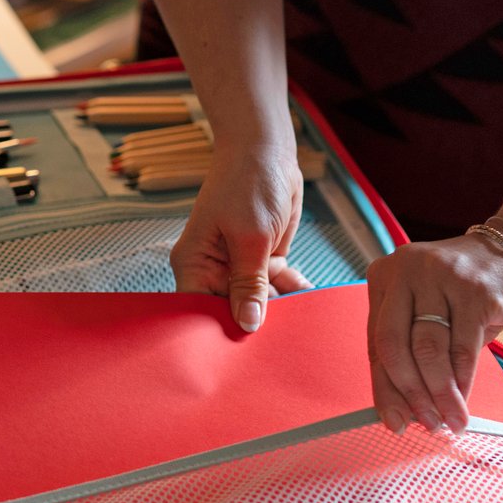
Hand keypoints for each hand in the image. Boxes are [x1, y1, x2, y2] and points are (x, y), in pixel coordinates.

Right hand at [171, 140, 309, 330]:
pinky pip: (277, 286)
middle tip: (279, 339)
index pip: (196, 310)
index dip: (214, 330)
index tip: (238, 350)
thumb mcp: (250, 238)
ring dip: (280, 307)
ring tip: (300, 319)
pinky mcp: (262, 260)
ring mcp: (238, 266)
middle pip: (229, 310)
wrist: (268, 152)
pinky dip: (293, 290)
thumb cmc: (247, 185)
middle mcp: (213, 269)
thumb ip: (250, 284)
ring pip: (258, 301)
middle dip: (254, 320)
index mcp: (194, 263)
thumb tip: (247, 325)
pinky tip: (308, 296)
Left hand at [365, 235, 502, 434]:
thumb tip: (404, 408)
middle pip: (394, 344)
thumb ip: (409, 349)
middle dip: (409, 392)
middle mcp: (405, 272)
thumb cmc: (463, 293)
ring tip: (449, 421)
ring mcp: (440, 277)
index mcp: (383, 278)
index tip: (393, 420)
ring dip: (439, 394)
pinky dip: (462, 381)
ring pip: (429, 349)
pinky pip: (463, 347)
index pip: (374, 341)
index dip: (383, 386)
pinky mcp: (475, 290)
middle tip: (424, 425)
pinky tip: (464, 402)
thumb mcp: (427, 311)